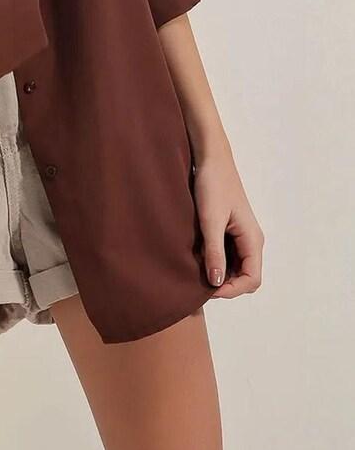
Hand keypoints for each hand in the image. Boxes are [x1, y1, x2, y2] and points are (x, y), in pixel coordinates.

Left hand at [194, 147, 264, 298]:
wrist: (210, 158)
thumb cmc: (213, 185)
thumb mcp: (210, 220)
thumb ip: (214, 252)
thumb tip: (216, 283)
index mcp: (253, 239)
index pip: (252, 280)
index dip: (232, 290)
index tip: (208, 290)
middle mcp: (251, 240)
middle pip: (245, 276)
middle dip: (225, 285)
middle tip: (199, 284)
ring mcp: (241, 235)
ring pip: (235, 267)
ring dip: (219, 273)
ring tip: (196, 272)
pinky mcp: (230, 229)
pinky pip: (227, 254)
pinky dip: (215, 260)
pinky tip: (198, 257)